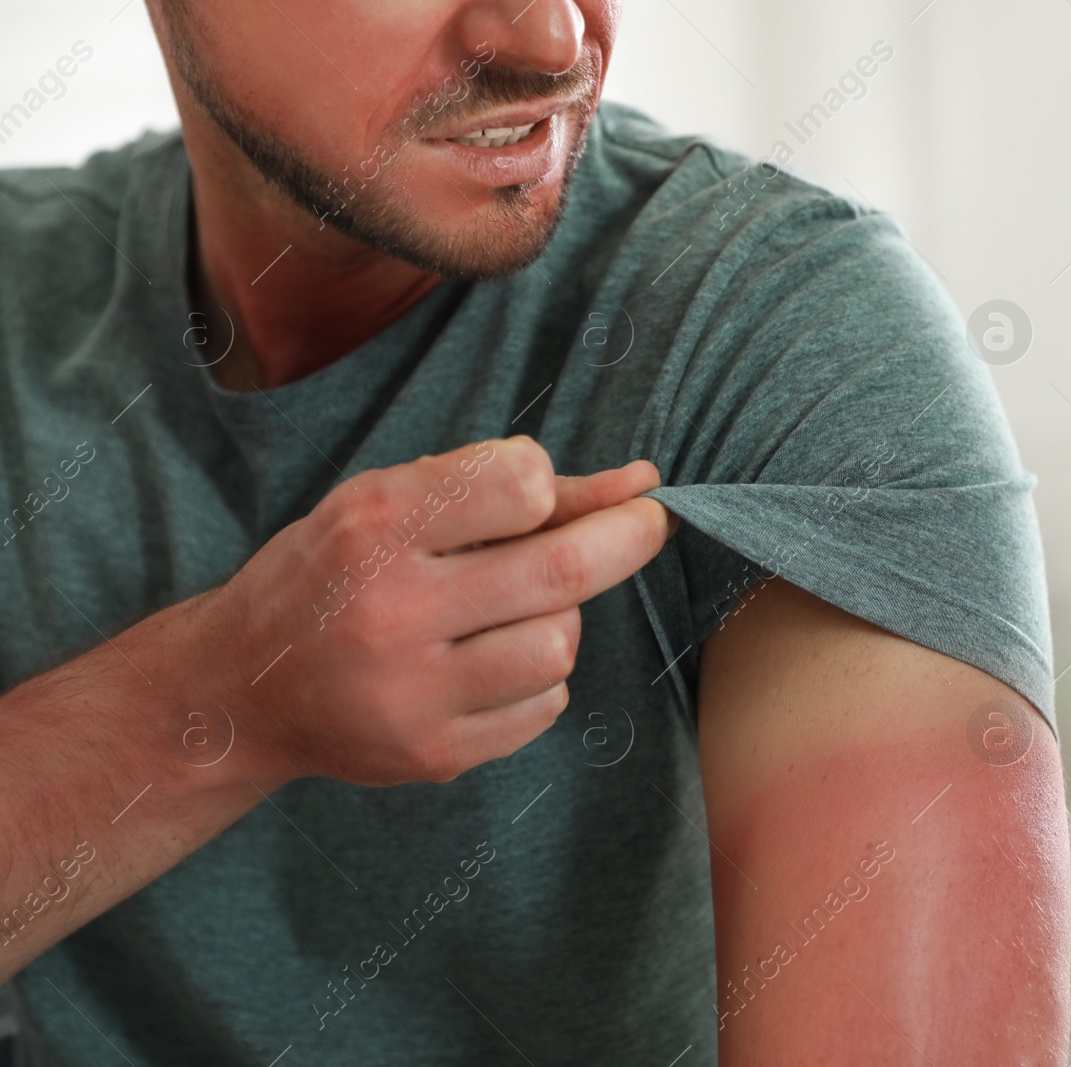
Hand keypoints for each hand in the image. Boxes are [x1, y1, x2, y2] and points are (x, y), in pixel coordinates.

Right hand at [193, 437, 669, 787]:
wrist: (239, 691)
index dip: (548, 480)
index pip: (516, 486)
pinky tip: (490, 664)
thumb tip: (642, 481)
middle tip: (650, 522)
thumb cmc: (331, 575)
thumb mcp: (392, 504)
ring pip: (560, 645)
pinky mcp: (433, 754)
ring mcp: (411, 694)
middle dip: (630, 537)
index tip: (545, 487)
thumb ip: (511, 487)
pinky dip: (537, 678)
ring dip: (563, 618)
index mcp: (373, 528)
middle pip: (562, 570)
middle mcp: (390, 611)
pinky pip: (543, 707)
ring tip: (516, 610)